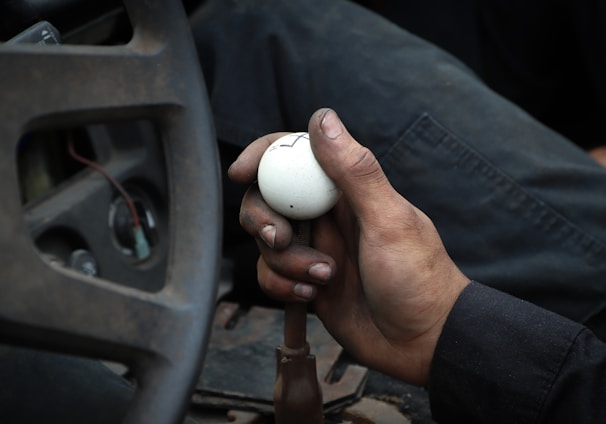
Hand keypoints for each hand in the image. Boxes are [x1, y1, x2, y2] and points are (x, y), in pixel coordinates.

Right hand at [228, 108, 469, 385]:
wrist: (423, 341)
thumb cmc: (418, 278)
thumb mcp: (389, 221)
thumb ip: (355, 170)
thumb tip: (323, 117)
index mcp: (346, 191)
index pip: (295, 156)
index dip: (263, 156)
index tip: (241, 172)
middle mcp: (326, 215)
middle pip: (268, 199)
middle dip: (264, 219)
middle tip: (281, 239)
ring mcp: (315, 248)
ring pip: (267, 241)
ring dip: (285, 262)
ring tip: (324, 277)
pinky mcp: (306, 280)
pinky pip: (271, 275)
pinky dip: (283, 286)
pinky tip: (314, 294)